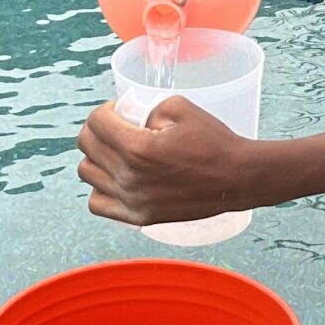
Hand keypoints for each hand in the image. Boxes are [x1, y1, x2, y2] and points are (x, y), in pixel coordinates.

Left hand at [77, 103, 324, 226]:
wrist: (238, 178)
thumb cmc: (212, 140)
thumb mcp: (179, 107)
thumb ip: (144, 107)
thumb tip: (126, 118)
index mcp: (137, 148)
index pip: (96, 122)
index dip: (104, 110)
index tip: (119, 110)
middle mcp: (129, 177)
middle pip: (86, 146)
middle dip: (98, 129)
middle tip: (116, 127)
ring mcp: (132, 201)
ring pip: (87, 173)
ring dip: (97, 157)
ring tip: (116, 152)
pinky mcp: (139, 217)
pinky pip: (97, 203)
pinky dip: (100, 188)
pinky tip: (117, 177)